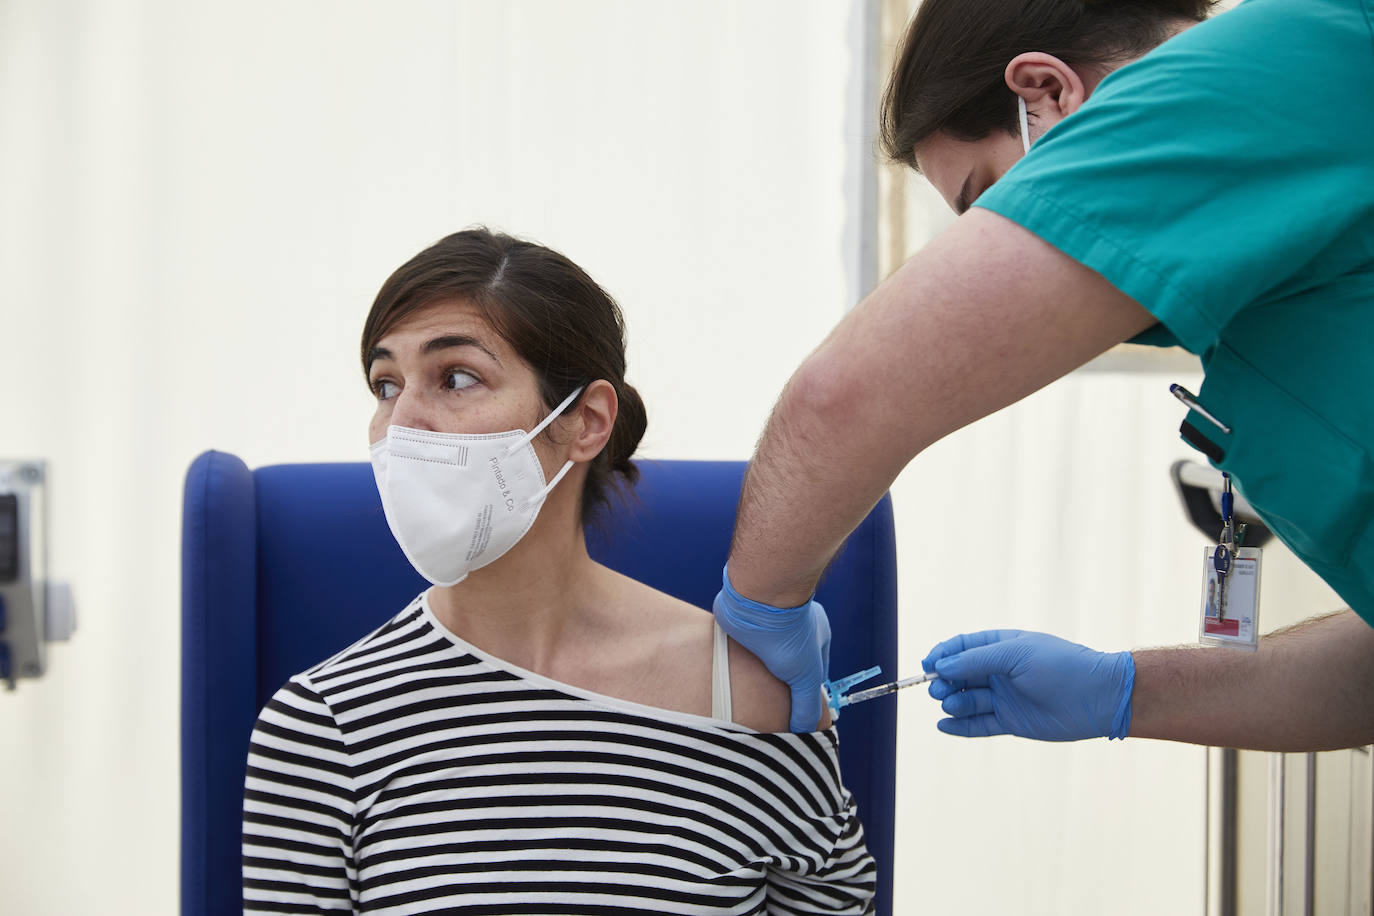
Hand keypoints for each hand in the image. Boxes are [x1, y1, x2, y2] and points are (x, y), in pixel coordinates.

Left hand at [712, 565, 830, 732]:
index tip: (794, 714)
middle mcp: (794, 628)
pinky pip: (744, 645)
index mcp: (816, 635)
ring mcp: (769, 623)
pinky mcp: (745, 620)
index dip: (805, 693)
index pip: (814, 673)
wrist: (753, 596)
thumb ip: (806, 706)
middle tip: (769, 710)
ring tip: (748, 697)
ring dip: (757, 673)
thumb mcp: (804, 676)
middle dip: (779, 685)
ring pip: (764, 656)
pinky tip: (733, 676)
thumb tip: (805, 732)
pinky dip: (739, 661)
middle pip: (788, 664)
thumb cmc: (786, 632)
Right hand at [922, 630, 1134, 740]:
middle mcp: (999, 672)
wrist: (1098, 697)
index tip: (927, 664)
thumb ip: (976, 660)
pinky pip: (978, 725)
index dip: (941, 654)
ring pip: (966, 701)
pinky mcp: (1010, 722)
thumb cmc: (1060, 666)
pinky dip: (959, 726)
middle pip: (959, 675)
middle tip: (937, 689)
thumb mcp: (1015, 654)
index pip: (961, 647)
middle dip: (943, 681)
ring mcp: (1004, 698)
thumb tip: (942, 666)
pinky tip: (944, 725)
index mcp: (1001, 647)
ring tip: (951, 705)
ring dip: (952, 703)